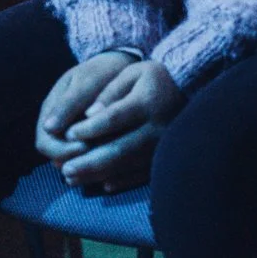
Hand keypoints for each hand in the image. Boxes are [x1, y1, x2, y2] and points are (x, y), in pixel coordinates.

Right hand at [36, 50, 135, 164]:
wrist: (118, 68)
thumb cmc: (100, 72)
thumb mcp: (85, 82)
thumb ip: (69, 104)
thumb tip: (48, 128)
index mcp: (51, 111)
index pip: (45, 144)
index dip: (62, 151)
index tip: (86, 146)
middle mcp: (58, 127)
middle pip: (57, 158)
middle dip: (77, 159)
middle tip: (102, 154)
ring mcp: (72, 135)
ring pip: (73, 161)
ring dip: (89, 161)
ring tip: (111, 154)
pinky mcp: (89, 141)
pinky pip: (88, 159)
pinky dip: (99, 160)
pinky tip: (116, 155)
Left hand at [54, 59, 184, 192]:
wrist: (192, 90)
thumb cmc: (155, 78)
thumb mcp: (133, 73)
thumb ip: (111, 91)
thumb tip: (89, 113)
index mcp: (146, 103)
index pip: (114, 118)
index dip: (90, 128)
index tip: (68, 133)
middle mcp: (156, 128)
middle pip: (119, 149)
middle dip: (89, 162)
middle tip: (64, 170)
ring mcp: (162, 146)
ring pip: (128, 165)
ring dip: (99, 174)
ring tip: (73, 178)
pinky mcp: (166, 156)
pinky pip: (143, 173)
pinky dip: (123, 180)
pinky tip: (103, 184)